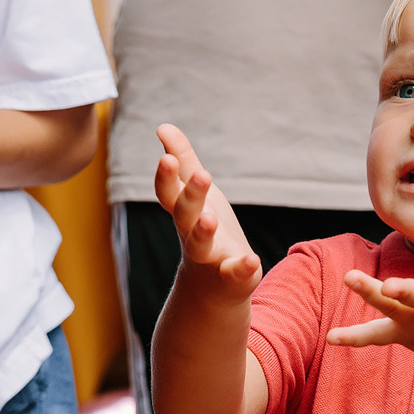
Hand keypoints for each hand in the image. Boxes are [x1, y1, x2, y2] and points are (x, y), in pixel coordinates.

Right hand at [156, 124, 261, 300]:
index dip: (166, 177)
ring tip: (210, 218)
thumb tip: (162, 127)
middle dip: (191, 196)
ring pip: (200, 245)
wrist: (212, 287)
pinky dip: (241, 268)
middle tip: (203, 174)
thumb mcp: (194, 193)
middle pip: (185, 215)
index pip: (168, 193)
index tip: (166, 157)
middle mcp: (190, 233)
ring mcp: (210, 256)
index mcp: (183, 211)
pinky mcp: (232, 276)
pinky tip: (251, 259)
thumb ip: (182, 160)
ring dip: (203, 231)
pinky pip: (234, 274)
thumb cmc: (202, 228)